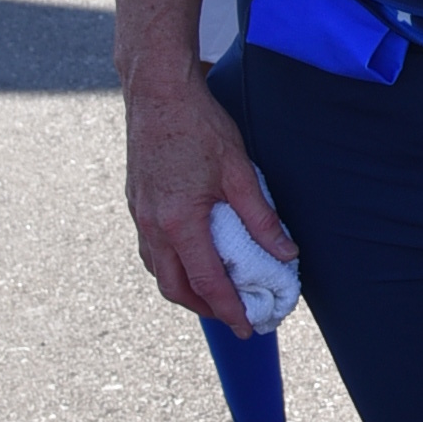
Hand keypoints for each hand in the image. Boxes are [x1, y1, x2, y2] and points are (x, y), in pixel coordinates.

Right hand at [124, 67, 295, 330]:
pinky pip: (149, 249)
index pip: (207, 283)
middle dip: (204, 309)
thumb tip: (286, 253)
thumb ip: (261, 217)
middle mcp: (153, 226)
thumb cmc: (198, 126)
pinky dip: (169, 265)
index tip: (247, 329)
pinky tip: (188, 258)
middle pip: (175, 288)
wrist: (156, 92)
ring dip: (184, 290)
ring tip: (213, 293)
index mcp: (179, 222)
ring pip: (158, 271)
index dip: (229, 310)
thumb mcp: (238, 171)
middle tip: (233, 316)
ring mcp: (140, 215)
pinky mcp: (136, 202)